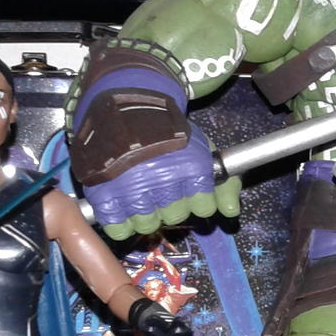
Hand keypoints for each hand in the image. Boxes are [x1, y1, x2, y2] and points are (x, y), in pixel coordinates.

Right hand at [68, 39, 242, 239]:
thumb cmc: (167, 131)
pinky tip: (122, 205)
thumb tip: (230, 212)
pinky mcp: (105, 195)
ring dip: (146, 214)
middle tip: (160, 185)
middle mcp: (163, 180)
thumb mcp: (202, 149)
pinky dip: (120, 222)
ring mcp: (132, 190)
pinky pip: (119, 229)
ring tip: (140, 193)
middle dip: (171, 204)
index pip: (203, 208)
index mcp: (191, 167)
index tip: (187, 186)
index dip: (197, 199)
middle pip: (175, 217)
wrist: (124, 107)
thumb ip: (225, 182)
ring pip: (148, 225)